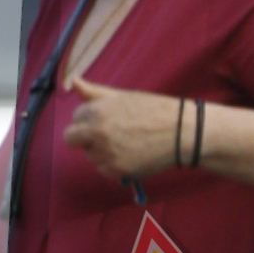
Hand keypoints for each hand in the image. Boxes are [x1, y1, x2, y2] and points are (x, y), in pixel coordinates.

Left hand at [65, 86, 194, 186]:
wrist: (183, 132)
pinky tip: (130, 154)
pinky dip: (113, 164)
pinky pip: (103, 169)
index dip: (90, 117)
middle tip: (106, 134)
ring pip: (89, 154)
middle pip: (71, 138)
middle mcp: (96, 133)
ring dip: (100, 150)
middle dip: (84, 136)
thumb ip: (94, 92)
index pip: (76, 116)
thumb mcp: (123, 97)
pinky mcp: (116, 171)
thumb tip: (73, 81)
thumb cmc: (155, 110)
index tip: (106, 119)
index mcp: (97, 111)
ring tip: (126, 142)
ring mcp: (105, 154)